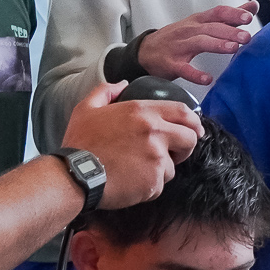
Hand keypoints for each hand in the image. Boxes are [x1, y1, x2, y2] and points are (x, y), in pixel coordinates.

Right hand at [61, 82, 201, 208]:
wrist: (75, 175)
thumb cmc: (80, 143)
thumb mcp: (87, 108)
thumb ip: (106, 91)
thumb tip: (122, 84)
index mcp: (142, 112)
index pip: (183, 112)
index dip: (193, 121)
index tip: (195, 129)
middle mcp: (155, 132)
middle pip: (190, 139)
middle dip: (186, 146)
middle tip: (175, 153)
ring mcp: (156, 158)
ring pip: (173, 166)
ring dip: (160, 170)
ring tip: (137, 169)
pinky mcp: (153, 182)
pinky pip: (159, 184)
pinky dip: (148, 186)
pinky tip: (131, 182)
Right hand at [137, 2, 258, 86]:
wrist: (145, 51)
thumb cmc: (178, 37)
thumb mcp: (201, 23)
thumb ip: (228, 17)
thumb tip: (252, 7)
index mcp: (198, 21)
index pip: (217, 13)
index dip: (233, 14)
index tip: (249, 16)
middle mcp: (189, 30)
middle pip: (211, 28)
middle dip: (230, 31)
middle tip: (246, 37)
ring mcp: (179, 46)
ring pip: (199, 43)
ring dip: (217, 45)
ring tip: (233, 49)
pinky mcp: (171, 63)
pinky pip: (184, 69)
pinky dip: (195, 74)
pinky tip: (207, 79)